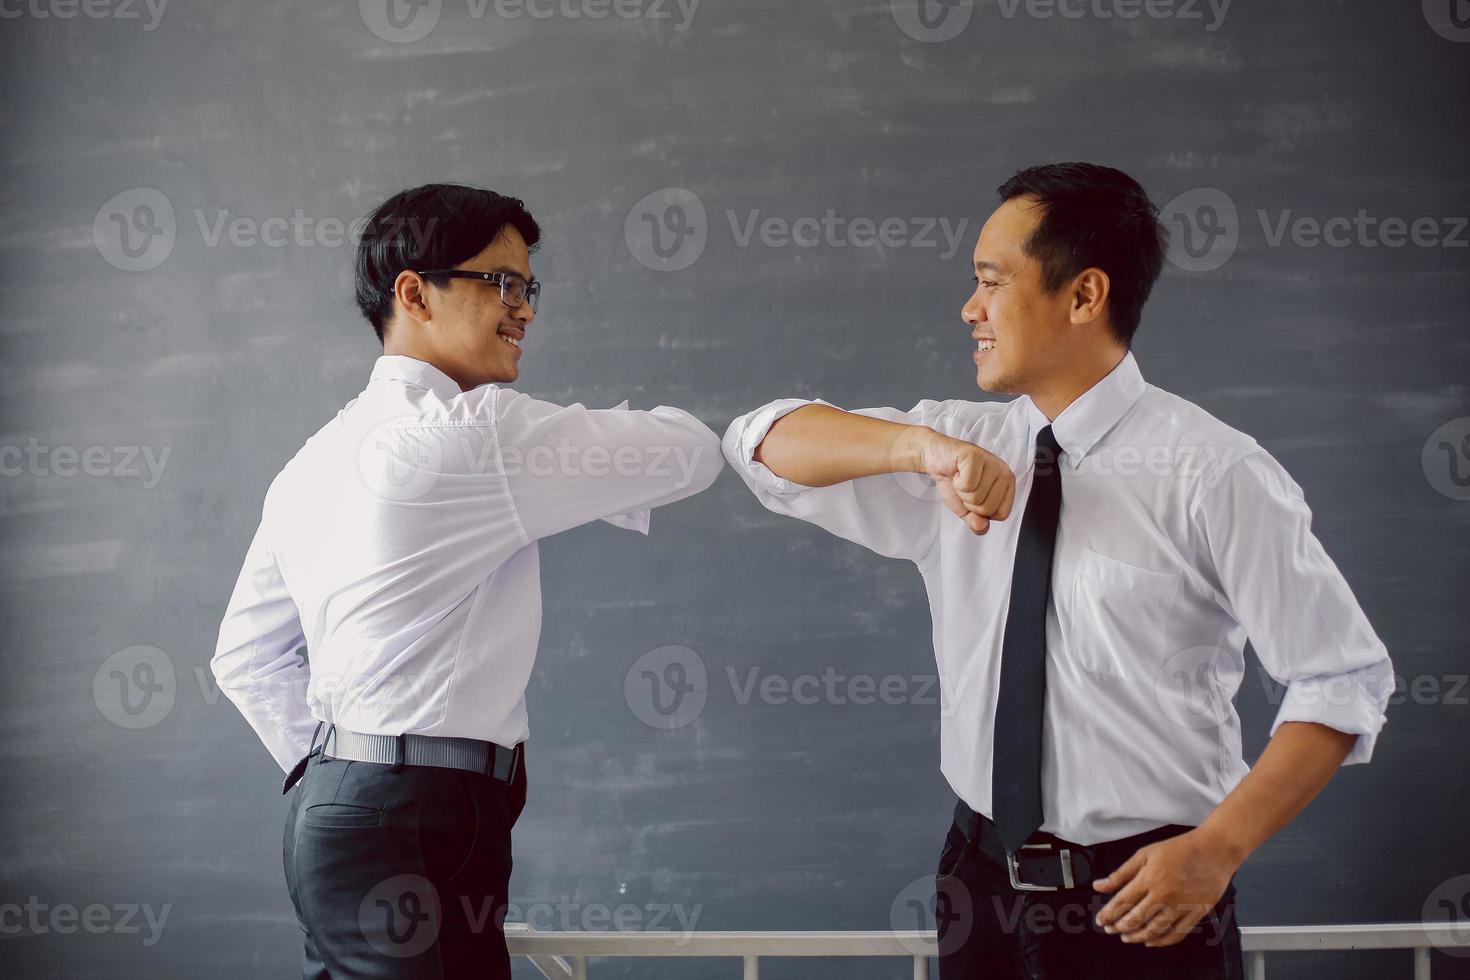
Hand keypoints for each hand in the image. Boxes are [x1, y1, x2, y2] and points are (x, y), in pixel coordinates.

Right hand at [914, 429, 1014, 534]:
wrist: (936, 459)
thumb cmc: (954, 479)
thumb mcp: (966, 508)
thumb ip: (976, 521)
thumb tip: (982, 527)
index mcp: (1007, 484)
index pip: (1002, 515)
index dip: (981, 512)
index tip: (973, 497)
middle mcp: (1003, 472)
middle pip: (988, 508)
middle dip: (969, 502)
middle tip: (964, 487)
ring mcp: (991, 462)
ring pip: (976, 497)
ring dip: (961, 492)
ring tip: (960, 479)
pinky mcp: (975, 455)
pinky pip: (967, 484)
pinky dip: (956, 483)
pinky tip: (956, 472)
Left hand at [1091, 828, 1241, 947]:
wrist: (1214, 851)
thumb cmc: (1180, 849)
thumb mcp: (1145, 854)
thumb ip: (1121, 873)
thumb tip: (1099, 886)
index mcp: (1149, 878)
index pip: (1122, 902)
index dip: (1108, 914)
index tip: (1101, 920)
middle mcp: (1164, 894)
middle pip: (1136, 918)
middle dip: (1120, 927)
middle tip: (1110, 929)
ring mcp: (1181, 906)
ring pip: (1155, 929)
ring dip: (1137, 936)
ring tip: (1127, 937)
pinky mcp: (1196, 914)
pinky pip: (1177, 934)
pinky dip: (1162, 941)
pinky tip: (1151, 941)